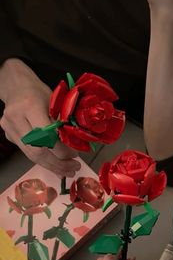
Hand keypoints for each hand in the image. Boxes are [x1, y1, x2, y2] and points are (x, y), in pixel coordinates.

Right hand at [0, 59, 80, 176]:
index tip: (75, 155)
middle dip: (58, 163)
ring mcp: (10, 129)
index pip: (46, 136)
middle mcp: (16, 118)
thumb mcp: (56, 103)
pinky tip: (56, 166)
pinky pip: (28, 153)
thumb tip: (75, 147)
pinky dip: (44, 161)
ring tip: (67, 171)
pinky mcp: (9, 137)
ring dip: (52, 166)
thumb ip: (63, 124)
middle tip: (73, 168)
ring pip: (32, 156)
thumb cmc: (39, 93)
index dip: (62, 150)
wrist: (17, 87)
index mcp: (30, 106)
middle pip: (38, 150)